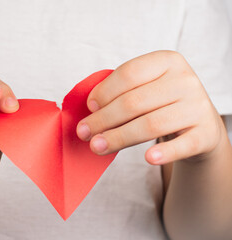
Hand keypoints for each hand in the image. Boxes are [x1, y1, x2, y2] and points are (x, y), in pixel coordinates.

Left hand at [77, 51, 226, 164]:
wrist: (199, 122)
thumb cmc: (161, 103)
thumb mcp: (145, 88)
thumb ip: (120, 93)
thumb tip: (89, 110)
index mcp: (166, 61)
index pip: (128, 74)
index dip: (104, 92)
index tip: (89, 108)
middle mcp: (185, 80)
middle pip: (134, 102)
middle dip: (103, 119)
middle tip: (84, 133)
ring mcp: (198, 106)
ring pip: (150, 124)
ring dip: (119, 138)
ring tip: (97, 147)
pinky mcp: (206, 133)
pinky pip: (182, 145)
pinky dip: (165, 152)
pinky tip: (148, 158)